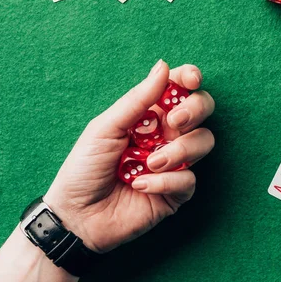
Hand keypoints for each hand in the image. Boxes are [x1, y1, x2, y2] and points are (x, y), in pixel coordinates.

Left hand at [43, 60, 214, 252]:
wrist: (76, 215)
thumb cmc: (85, 167)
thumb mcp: (106, 127)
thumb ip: (138, 99)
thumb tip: (163, 66)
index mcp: (149, 115)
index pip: (179, 88)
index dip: (190, 78)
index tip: (189, 81)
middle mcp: (166, 135)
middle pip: (202, 109)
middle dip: (195, 110)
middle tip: (174, 122)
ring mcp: (174, 162)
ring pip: (203, 142)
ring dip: (180, 150)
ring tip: (150, 163)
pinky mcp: (176, 192)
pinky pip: (189, 180)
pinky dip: (166, 181)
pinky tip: (141, 185)